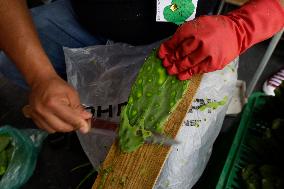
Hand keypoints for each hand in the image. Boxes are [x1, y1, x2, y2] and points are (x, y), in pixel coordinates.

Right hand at [26, 75, 91, 132]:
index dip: (80, 124)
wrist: (40, 81)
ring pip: (54, 130)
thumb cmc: (57, 86)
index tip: (86, 127)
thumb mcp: (72, 94)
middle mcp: (43, 111)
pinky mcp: (32, 118)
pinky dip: (55, 127)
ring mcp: (36, 115)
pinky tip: (59, 119)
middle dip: (73, 126)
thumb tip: (86, 119)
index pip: (69, 118)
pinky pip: (47, 129)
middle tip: (79, 121)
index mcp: (53, 103)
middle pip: (62, 127)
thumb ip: (79, 108)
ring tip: (68, 119)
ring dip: (64, 127)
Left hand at [159, 0, 283, 79]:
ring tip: (170, 71)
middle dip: (170, 60)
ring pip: (187, 63)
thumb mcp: (197, 25)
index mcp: (194, 29)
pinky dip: (188, 74)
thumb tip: (168, 47)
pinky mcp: (213, 63)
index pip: (175, 42)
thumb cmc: (214, 28)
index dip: (166, 50)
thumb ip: (183, 35)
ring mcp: (207, 53)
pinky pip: (197, 70)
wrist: (237, 32)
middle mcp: (200, 41)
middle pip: (180, 54)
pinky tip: (181, 76)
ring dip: (177, 68)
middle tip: (165, 65)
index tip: (161, 55)